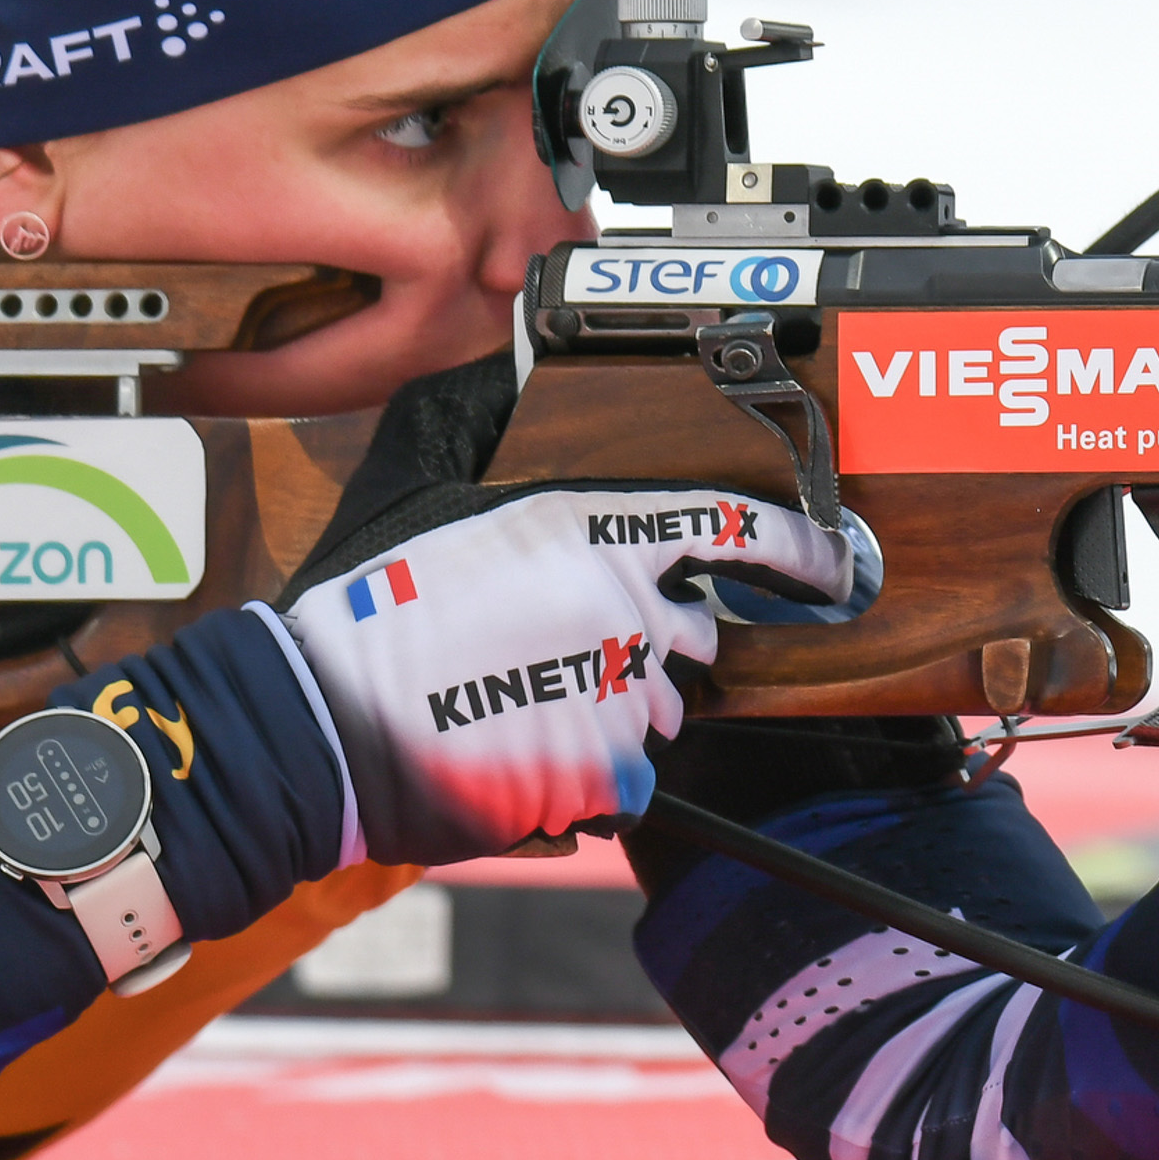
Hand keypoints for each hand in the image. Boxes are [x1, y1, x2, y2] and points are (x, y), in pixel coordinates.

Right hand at [274, 485, 845, 863]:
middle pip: (694, 637)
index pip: (735, 528)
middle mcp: (627, 607)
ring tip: (510, 710)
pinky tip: (516, 760)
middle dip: (648, 653)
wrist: (317, 725)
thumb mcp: (425, 494)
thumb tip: (501, 375)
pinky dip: (586, 783)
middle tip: (549, 661)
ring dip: (608, 719)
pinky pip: (630, 784)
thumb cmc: (367, 616)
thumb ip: (485, 442)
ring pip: (657, 716)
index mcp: (593, 530)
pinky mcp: (608, 773)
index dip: (801, 551)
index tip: (841, 570)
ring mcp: (623, 695)